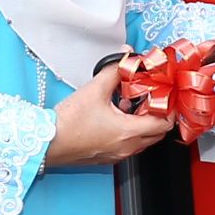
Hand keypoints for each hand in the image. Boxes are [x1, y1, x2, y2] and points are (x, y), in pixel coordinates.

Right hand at [49, 64, 173, 167]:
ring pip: (143, 141)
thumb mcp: (94, 89)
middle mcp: (127, 148)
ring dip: (142, 123)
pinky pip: (129, 146)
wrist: (46, 142)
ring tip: (128, 105)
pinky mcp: (107, 157)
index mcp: (128, 132)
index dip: (168, 108)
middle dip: (157, 116)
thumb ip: (114, 70)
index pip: (164, 124)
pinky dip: (129, 132)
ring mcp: (117, 155)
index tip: (163, 96)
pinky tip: (115, 116)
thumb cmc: (67, 123)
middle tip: (149, 99)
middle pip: (157, 134)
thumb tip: (126, 57)